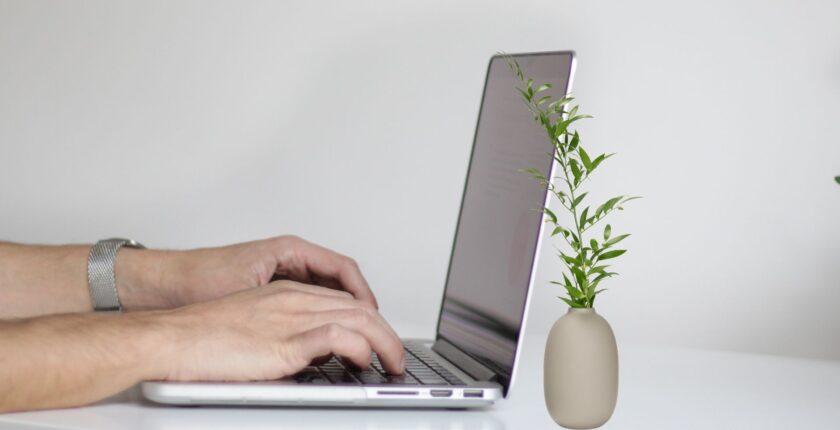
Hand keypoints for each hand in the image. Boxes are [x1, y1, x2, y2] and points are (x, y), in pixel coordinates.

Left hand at [117, 236, 376, 310]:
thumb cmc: (197, 279)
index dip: (363, 294)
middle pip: (339, 280)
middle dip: (359, 305)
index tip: (373, 315)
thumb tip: (324, 324)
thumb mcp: (251, 293)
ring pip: (325, 292)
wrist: (161, 286)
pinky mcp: (270, 289)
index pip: (342, 268)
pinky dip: (321, 317)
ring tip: (354, 336)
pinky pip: (307, 301)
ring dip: (341, 312)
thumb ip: (289, 306)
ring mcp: (280, 273)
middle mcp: (288, 259)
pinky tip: (322, 336)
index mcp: (289, 250)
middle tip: (372, 331)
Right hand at [152, 280, 404, 380]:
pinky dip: (361, 348)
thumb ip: (285, 335)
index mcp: (285, 293)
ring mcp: (291, 317)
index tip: (380, 339)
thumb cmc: (202, 336)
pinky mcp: (285, 341)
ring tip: (392, 364)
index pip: (343, 300)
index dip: (369, 320)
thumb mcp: (253, 328)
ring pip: (358, 318)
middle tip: (396, 356)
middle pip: (359, 307)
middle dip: (387, 332)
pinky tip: (365, 362)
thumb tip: (310, 356)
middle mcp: (294, 299)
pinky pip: (338, 338)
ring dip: (384, 343)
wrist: (172, 338)